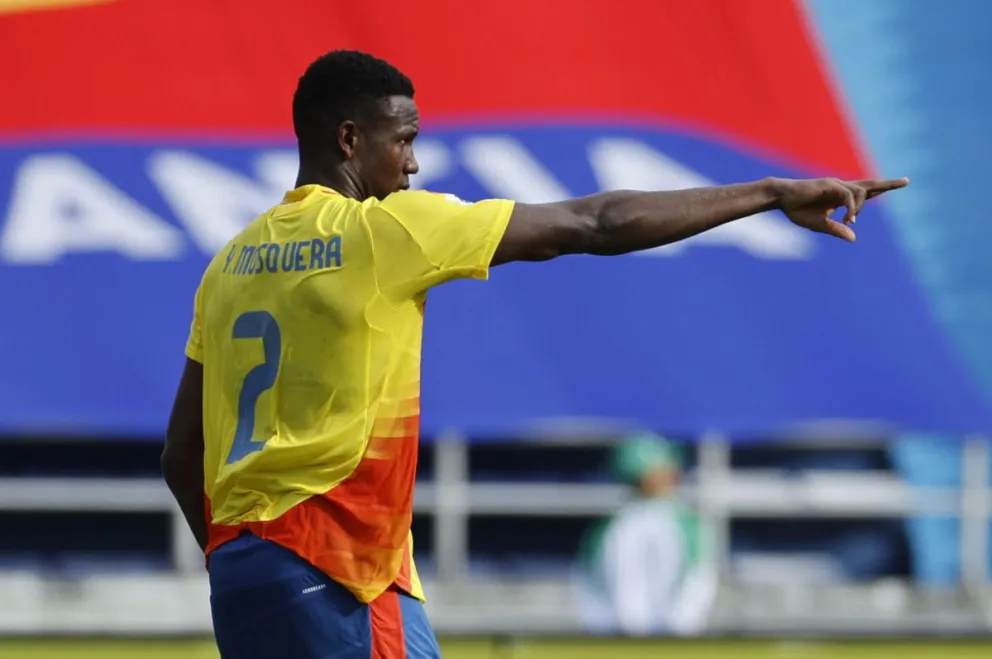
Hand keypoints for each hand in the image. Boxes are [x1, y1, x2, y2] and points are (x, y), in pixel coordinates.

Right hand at [770, 176, 909, 241]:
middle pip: (870, 184)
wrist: (781, 198)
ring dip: (861, 208)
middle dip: (889, 184)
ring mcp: (836, 185)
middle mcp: (841, 187)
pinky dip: (852, 207)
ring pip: (861, 192)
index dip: (881, 189)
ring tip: (850, 221)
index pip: (865, 192)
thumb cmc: (796, 210)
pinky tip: (849, 219)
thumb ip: (836, 229)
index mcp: (840, 196)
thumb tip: (854, 238)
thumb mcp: (819, 225)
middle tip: (907, 181)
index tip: (899, 185)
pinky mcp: (830, 185)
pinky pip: (849, 195)